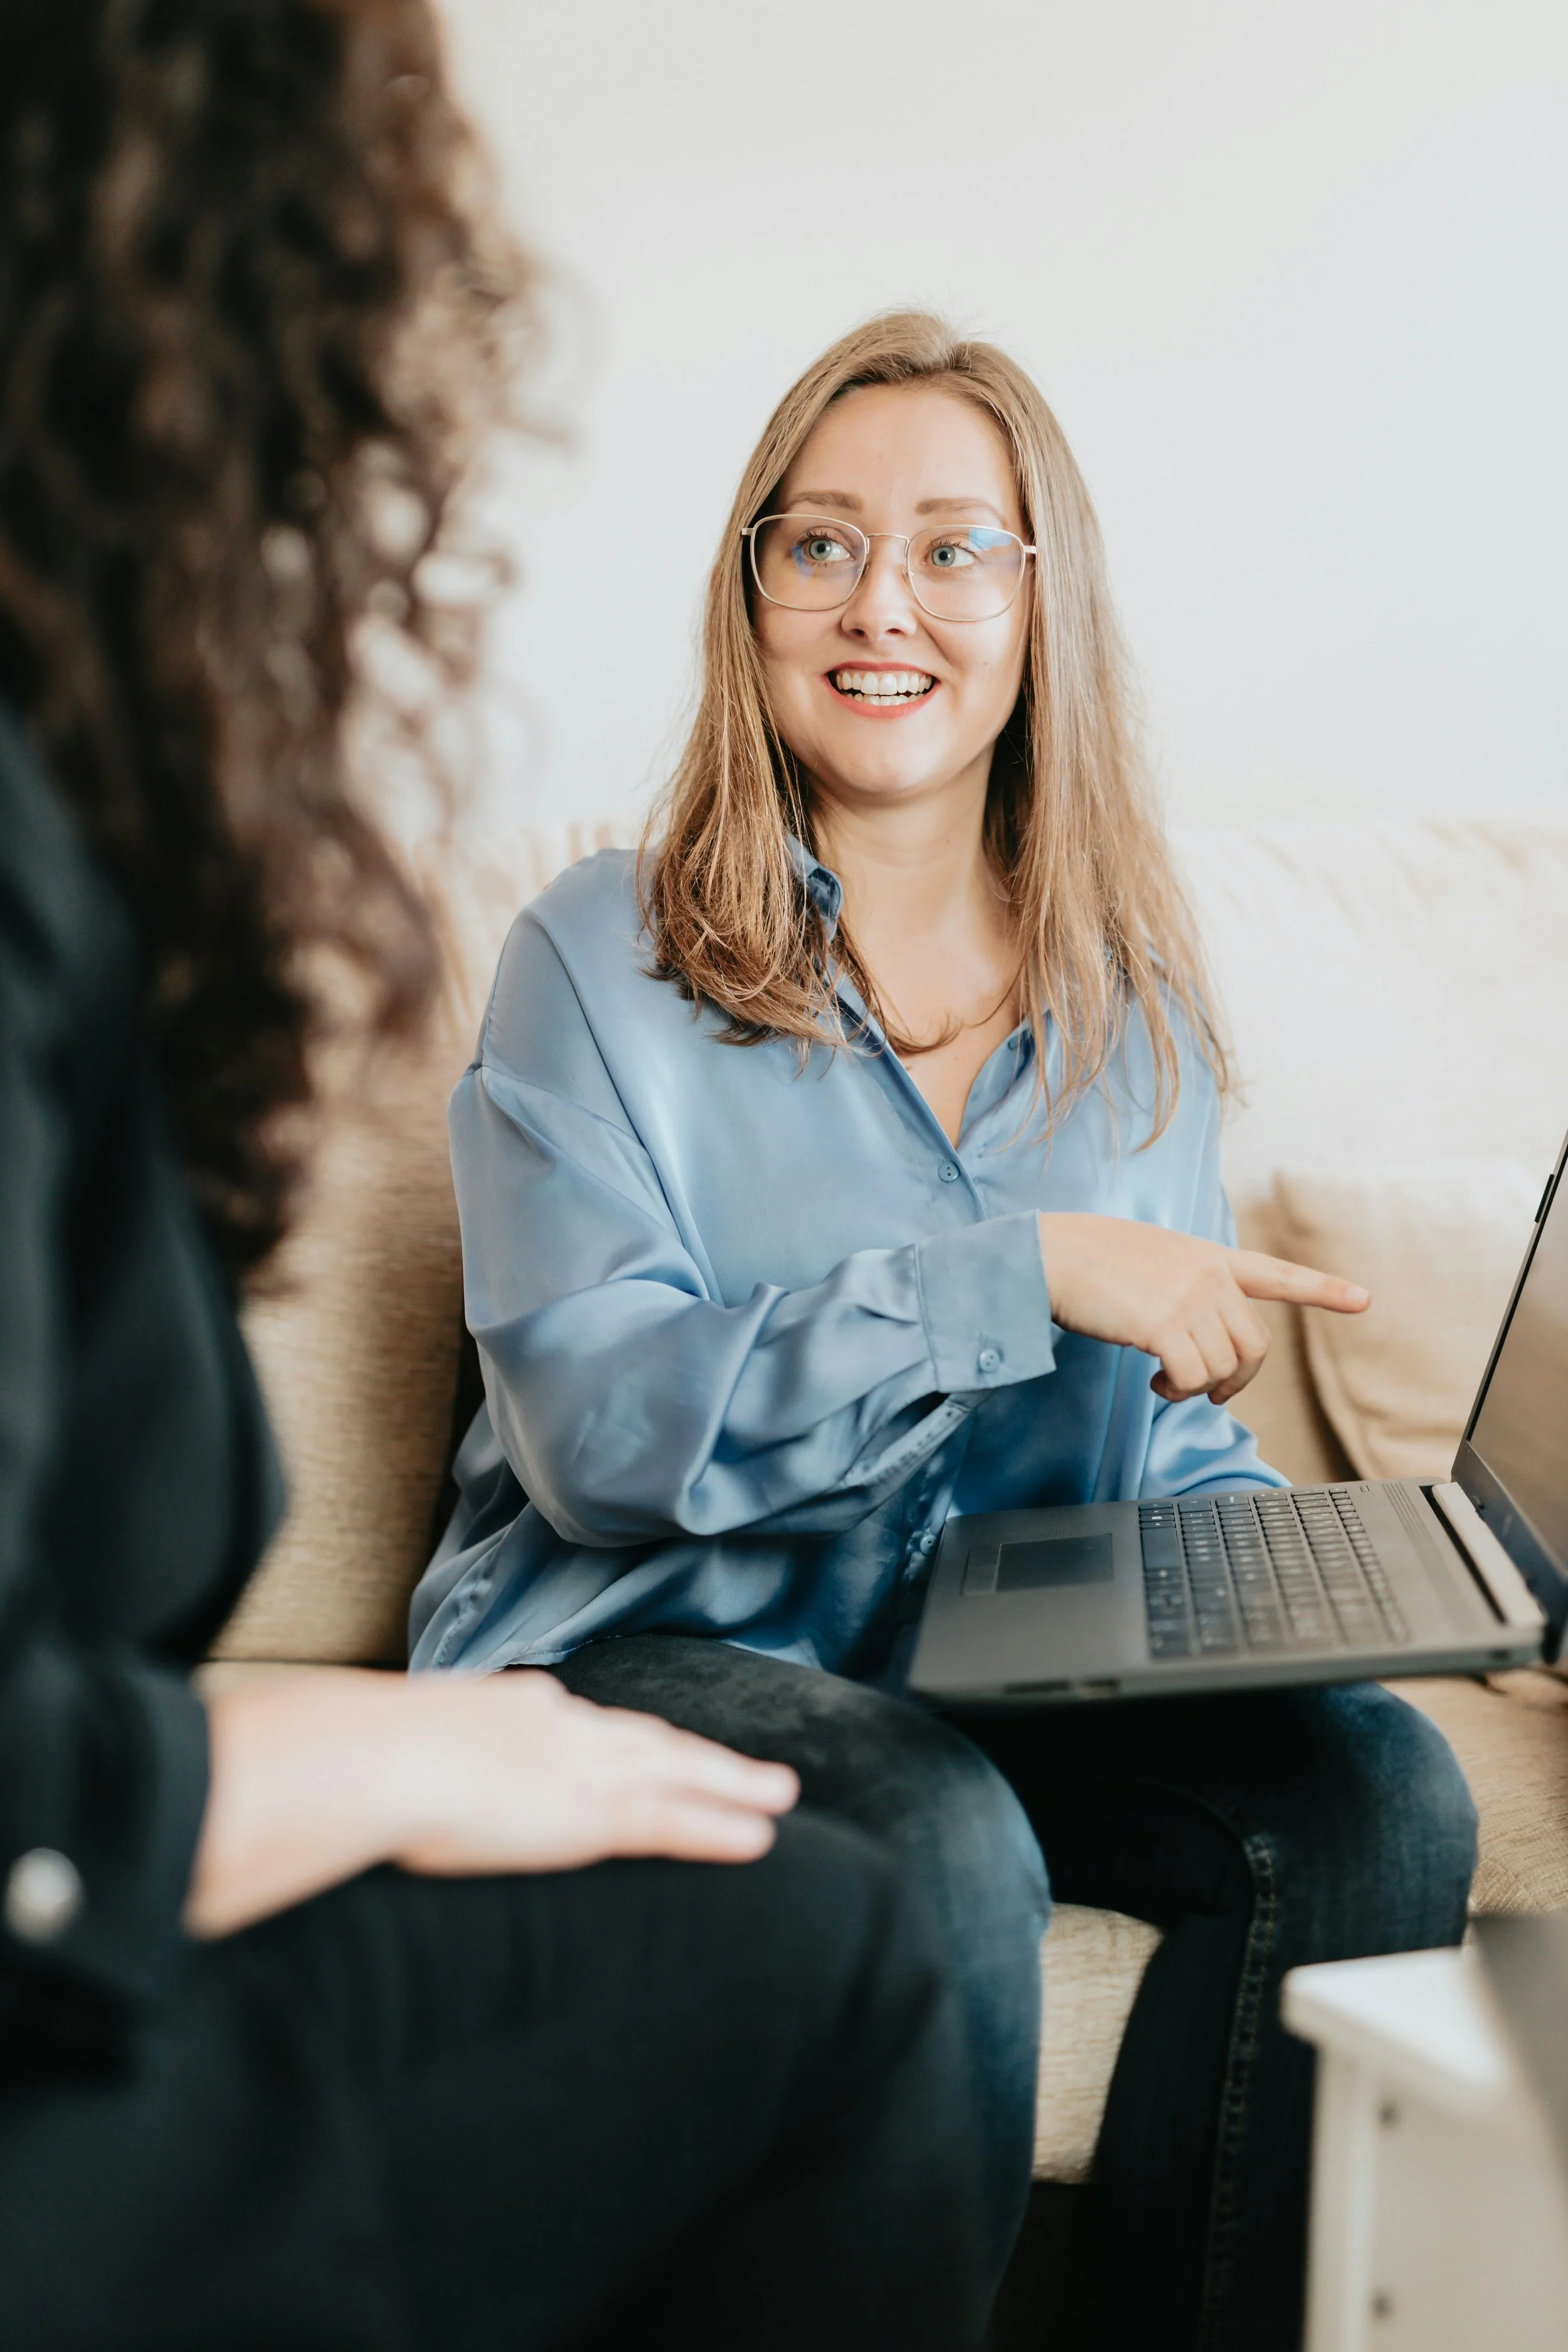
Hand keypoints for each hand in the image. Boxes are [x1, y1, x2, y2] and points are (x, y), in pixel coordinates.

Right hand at [390, 1669, 798, 1875]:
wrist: (378, 1760)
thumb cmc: (361, 1759)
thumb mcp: (394, 1747)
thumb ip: (415, 1756)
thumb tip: (391, 1770)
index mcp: (514, 1708)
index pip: (582, 1721)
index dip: (622, 1735)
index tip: (644, 1742)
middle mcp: (562, 1727)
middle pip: (649, 1738)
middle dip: (699, 1753)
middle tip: (748, 1766)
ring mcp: (583, 1768)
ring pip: (680, 1775)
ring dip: (734, 1785)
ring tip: (779, 1796)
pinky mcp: (593, 1814)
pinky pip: (674, 1822)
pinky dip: (720, 1828)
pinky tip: (759, 1839)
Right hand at [1037, 1212, 1368, 1405]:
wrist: (1050, 1257)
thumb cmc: (1088, 1263)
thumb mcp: (1151, 1260)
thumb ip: (1184, 1286)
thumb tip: (1192, 1336)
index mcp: (1208, 1257)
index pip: (1276, 1274)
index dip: (1323, 1289)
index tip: (1363, 1299)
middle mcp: (1208, 1276)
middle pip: (1255, 1346)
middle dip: (1238, 1380)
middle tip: (1211, 1393)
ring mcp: (1190, 1298)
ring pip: (1224, 1367)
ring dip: (1198, 1389)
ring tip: (1166, 1383)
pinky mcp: (1165, 1323)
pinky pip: (1193, 1377)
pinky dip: (1178, 1392)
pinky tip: (1155, 1384)